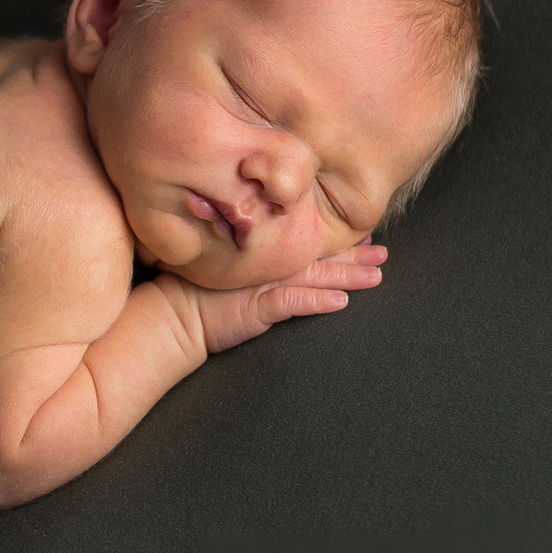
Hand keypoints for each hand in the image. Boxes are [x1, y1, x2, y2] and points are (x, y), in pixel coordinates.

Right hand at [162, 243, 387, 355]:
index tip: (358, 235)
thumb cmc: (187, 293)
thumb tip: (253, 244)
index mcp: (259, 255)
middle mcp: (264, 266)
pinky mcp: (256, 308)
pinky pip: (293, 303)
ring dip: (348, 275)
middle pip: (316, 257)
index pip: (302, 244)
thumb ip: (240, 257)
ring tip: (377, 275)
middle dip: (352, 254)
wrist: (169, 317)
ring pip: (314, 276)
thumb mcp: (218, 269)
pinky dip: (318, 302)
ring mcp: (261, 286)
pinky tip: (342, 302)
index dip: (332, 240)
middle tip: (382, 250)